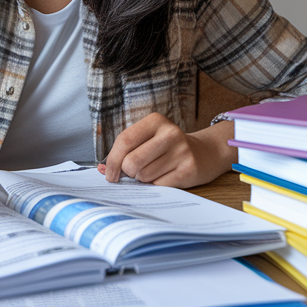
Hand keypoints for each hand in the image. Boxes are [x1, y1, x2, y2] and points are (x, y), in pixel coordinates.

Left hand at [98, 115, 236, 188]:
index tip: (110, 174)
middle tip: (136, 172)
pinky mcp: (188, 169)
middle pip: (132, 162)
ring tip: (156, 171)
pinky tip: (166, 176)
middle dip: (129, 173)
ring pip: (144, 176)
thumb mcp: (148, 139)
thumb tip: (101, 169)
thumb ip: (125, 151)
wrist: (205, 152)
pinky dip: (157, 185)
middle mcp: (170, 133)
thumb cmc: (167, 147)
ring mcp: (181, 151)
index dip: (112, 161)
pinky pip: (159, 185)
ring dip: (144, 179)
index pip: (124, 141)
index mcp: (155, 121)